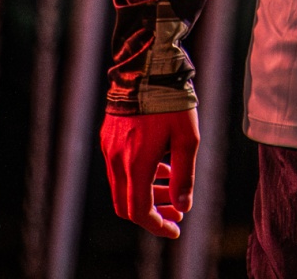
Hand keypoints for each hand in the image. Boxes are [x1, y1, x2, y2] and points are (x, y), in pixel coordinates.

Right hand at [101, 109, 199, 236]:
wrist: (146, 67)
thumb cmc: (172, 102)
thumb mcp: (188, 139)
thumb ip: (185, 176)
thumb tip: (183, 206)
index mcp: (136, 164)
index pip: (140, 211)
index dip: (158, 225)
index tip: (176, 229)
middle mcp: (117, 160)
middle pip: (127, 205)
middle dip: (153, 212)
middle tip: (177, 211)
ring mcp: (109, 149)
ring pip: (123, 186)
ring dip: (148, 193)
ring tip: (173, 186)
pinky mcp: (108, 137)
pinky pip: (120, 168)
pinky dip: (139, 176)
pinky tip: (162, 165)